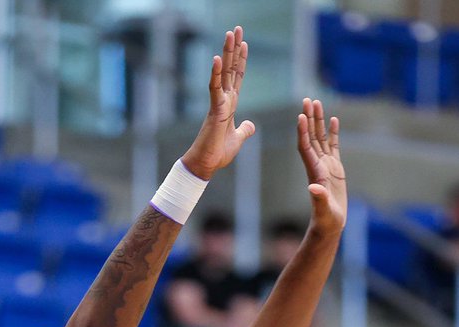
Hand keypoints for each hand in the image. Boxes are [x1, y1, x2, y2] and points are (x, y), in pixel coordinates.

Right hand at [182, 26, 254, 180]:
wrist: (206, 165)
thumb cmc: (218, 154)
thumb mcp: (238, 139)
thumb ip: (245, 130)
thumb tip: (251, 125)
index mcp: (230, 105)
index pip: (237, 77)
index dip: (241, 61)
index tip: (244, 44)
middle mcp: (224, 100)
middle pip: (231, 69)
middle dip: (234, 49)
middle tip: (237, 29)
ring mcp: (219, 103)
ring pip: (224, 73)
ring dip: (227, 52)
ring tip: (230, 33)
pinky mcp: (214, 111)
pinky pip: (215, 88)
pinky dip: (216, 73)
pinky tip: (218, 58)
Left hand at [297, 98, 345, 237]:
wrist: (330, 224)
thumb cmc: (326, 219)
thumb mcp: (323, 210)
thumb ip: (319, 199)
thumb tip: (314, 189)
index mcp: (314, 171)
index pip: (305, 147)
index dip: (302, 132)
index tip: (301, 116)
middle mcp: (318, 165)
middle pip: (311, 137)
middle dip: (309, 119)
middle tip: (307, 100)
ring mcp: (326, 165)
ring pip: (321, 138)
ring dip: (318, 121)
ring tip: (317, 102)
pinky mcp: (335, 168)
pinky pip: (333, 146)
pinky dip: (333, 132)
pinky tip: (334, 119)